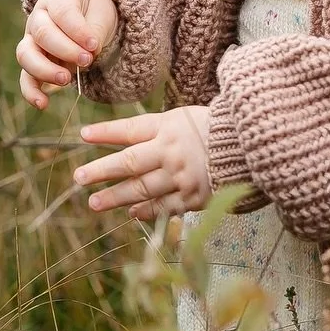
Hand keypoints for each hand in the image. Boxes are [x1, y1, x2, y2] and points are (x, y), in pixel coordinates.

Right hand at [17, 0, 119, 109]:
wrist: (88, 16)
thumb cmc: (94, 11)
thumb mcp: (102, 14)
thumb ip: (95, 31)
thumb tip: (88, 52)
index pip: (62, 12)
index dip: (77, 30)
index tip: (94, 45)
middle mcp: (39, 18)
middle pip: (42, 33)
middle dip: (66, 50)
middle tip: (87, 60)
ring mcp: (32, 40)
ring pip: (26, 55)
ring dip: (45, 69)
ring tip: (67, 79)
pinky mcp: (33, 62)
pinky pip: (25, 78)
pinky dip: (31, 92)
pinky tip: (43, 104)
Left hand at [74, 106, 211, 221]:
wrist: (251, 147)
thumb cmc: (213, 128)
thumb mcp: (183, 118)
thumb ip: (155, 130)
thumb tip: (123, 141)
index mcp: (169, 127)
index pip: (130, 130)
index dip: (106, 133)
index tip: (83, 136)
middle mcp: (171, 152)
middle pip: (129, 163)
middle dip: (101, 170)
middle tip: (78, 177)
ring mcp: (181, 177)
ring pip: (140, 189)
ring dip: (115, 197)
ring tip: (93, 203)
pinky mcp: (192, 197)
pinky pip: (162, 207)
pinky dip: (144, 211)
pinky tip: (130, 212)